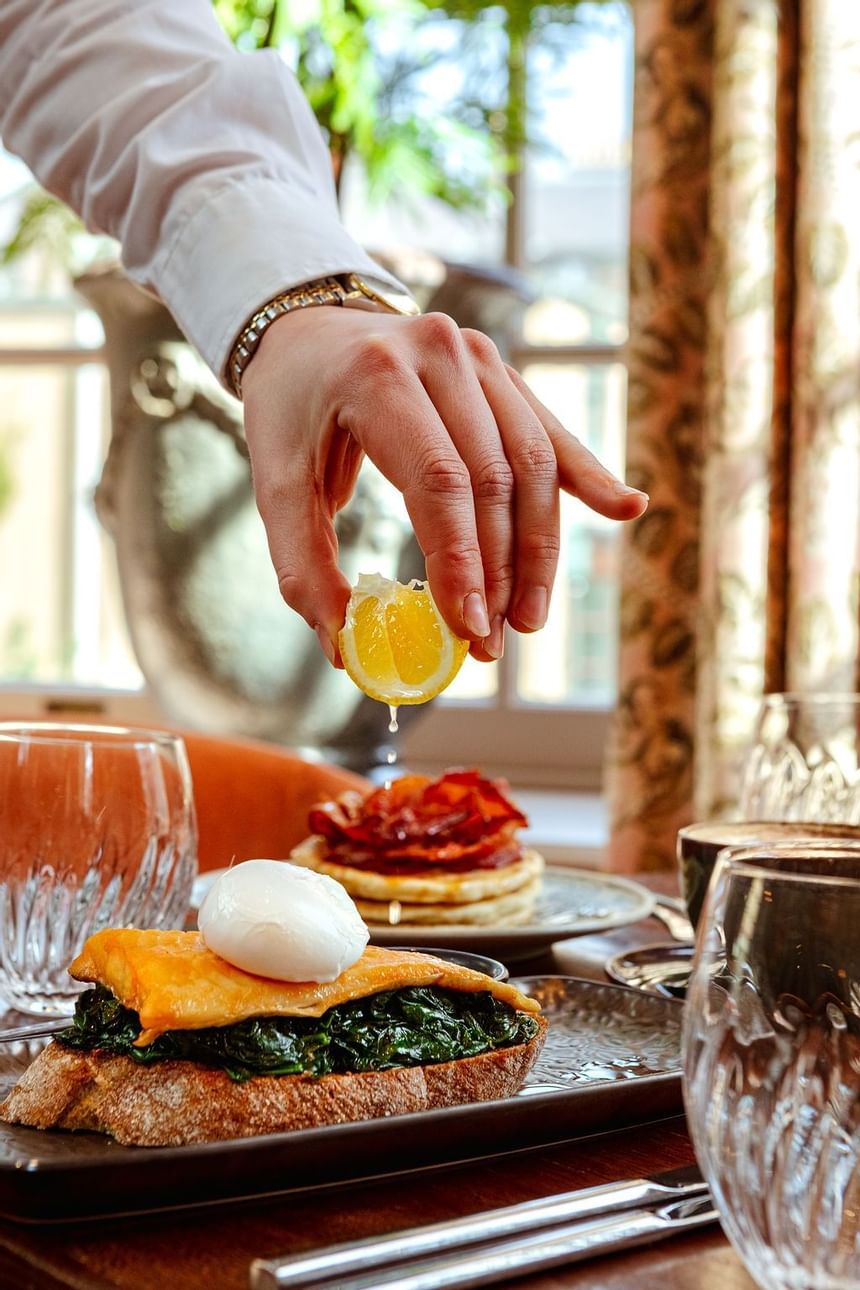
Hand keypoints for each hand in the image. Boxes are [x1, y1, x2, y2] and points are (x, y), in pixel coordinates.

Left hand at [242, 307, 647, 664]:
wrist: (306, 327)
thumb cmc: (290, 409)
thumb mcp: (275, 481)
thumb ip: (302, 565)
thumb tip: (345, 649)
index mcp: (379, 374)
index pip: (440, 481)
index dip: (462, 560)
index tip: (469, 626)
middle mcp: (441, 353)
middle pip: (496, 480)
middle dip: (501, 572)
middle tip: (492, 644)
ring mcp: (480, 357)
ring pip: (534, 464)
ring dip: (539, 551)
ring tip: (528, 618)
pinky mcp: (502, 373)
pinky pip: (550, 433)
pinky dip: (587, 477)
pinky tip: (626, 509)